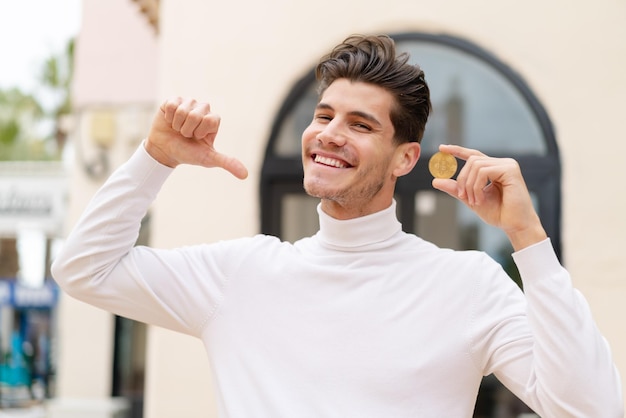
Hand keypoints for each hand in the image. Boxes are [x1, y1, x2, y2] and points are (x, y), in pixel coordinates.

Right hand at [145, 97, 247, 178]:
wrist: (165, 151)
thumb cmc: (188, 154)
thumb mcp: (208, 159)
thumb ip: (227, 163)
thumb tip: (245, 175)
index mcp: (213, 120)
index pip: (210, 120)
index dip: (199, 132)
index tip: (197, 138)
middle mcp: (203, 109)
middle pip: (195, 115)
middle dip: (187, 130)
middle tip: (186, 135)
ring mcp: (189, 103)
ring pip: (183, 110)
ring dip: (177, 125)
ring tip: (178, 129)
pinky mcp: (174, 101)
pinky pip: (172, 105)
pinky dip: (169, 118)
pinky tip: (170, 122)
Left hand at [431, 144, 546, 250]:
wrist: (515, 225)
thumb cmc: (499, 214)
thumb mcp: (471, 199)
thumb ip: (456, 189)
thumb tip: (436, 181)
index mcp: (494, 168)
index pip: (473, 155)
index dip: (457, 150)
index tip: (442, 148)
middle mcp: (501, 163)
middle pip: (471, 160)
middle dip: (462, 179)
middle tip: (462, 196)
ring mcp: (507, 165)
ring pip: (475, 165)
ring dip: (469, 186)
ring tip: (474, 201)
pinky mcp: (510, 169)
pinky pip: (484, 172)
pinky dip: (476, 187)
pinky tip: (480, 199)